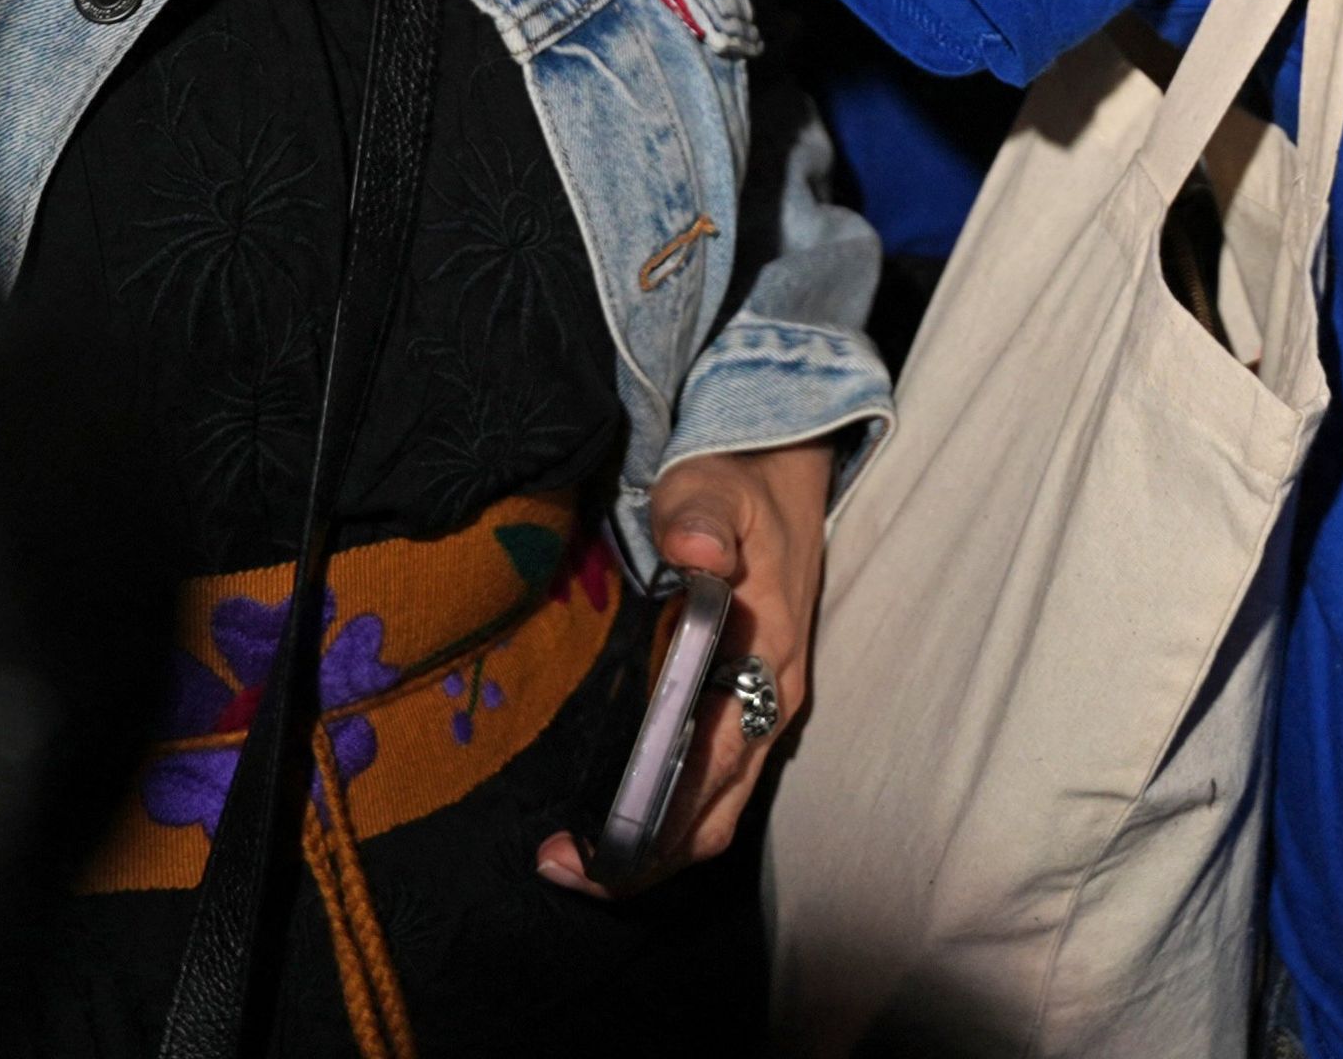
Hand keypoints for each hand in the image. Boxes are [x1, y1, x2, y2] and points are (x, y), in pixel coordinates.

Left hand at [535, 437, 834, 890]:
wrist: (783, 476)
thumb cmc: (738, 487)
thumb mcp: (714, 485)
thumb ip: (698, 514)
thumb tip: (694, 554)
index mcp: (768, 661)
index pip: (713, 768)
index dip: (654, 817)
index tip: (585, 846)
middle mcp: (770, 703)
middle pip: (713, 815)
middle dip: (641, 855)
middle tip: (559, 866)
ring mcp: (759, 712)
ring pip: (714, 813)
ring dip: (651, 846)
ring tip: (574, 860)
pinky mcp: (743, 710)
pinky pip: (710, 789)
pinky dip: (665, 818)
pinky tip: (611, 818)